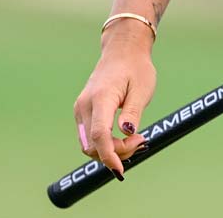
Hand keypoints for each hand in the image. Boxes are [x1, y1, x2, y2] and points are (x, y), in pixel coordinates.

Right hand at [71, 22, 156, 179]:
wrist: (121, 51)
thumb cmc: (135, 68)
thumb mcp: (142, 89)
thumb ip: (133, 113)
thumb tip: (127, 134)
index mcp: (101, 97)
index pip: (100, 135)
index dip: (109, 156)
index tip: (121, 171)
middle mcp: (85, 104)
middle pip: (94, 144)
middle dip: (116, 153)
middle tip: (141, 141)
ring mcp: (80, 109)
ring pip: (89, 145)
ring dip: (110, 150)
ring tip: (134, 140)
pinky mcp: (82, 112)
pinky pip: (90, 137)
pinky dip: (105, 144)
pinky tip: (122, 138)